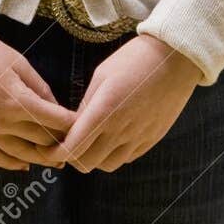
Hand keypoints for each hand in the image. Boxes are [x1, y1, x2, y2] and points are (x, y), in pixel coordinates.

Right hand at [0, 7, 76, 170]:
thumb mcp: (16, 61)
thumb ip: (39, 88)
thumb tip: (56, 110)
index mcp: (16, 100)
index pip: (55, 123)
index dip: (73, 126)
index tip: (86, 126)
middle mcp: (0, 121)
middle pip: (41, 142)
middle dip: (61, 143)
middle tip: (76, 143)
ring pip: (21, 156)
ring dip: (41, 158)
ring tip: (56, 158)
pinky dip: (13, 163)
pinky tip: (24, 164)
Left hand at [51, 34, 203, 172]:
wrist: (174, 59)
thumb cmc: (134, 59)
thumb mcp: (102, 75)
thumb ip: (87, 103)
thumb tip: (75, 125)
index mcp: (105, 110)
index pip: (74, 147)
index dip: (57, 152)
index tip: (48, 147)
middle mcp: (121, 130)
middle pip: (88, 163)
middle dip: (72, 157)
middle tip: (66, 143)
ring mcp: (139, 138)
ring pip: (107, 165)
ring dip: (93, 158)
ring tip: (88, 142)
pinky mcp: (152, 139)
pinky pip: (127, 158)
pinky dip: (113, 155)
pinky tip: (110, 139)